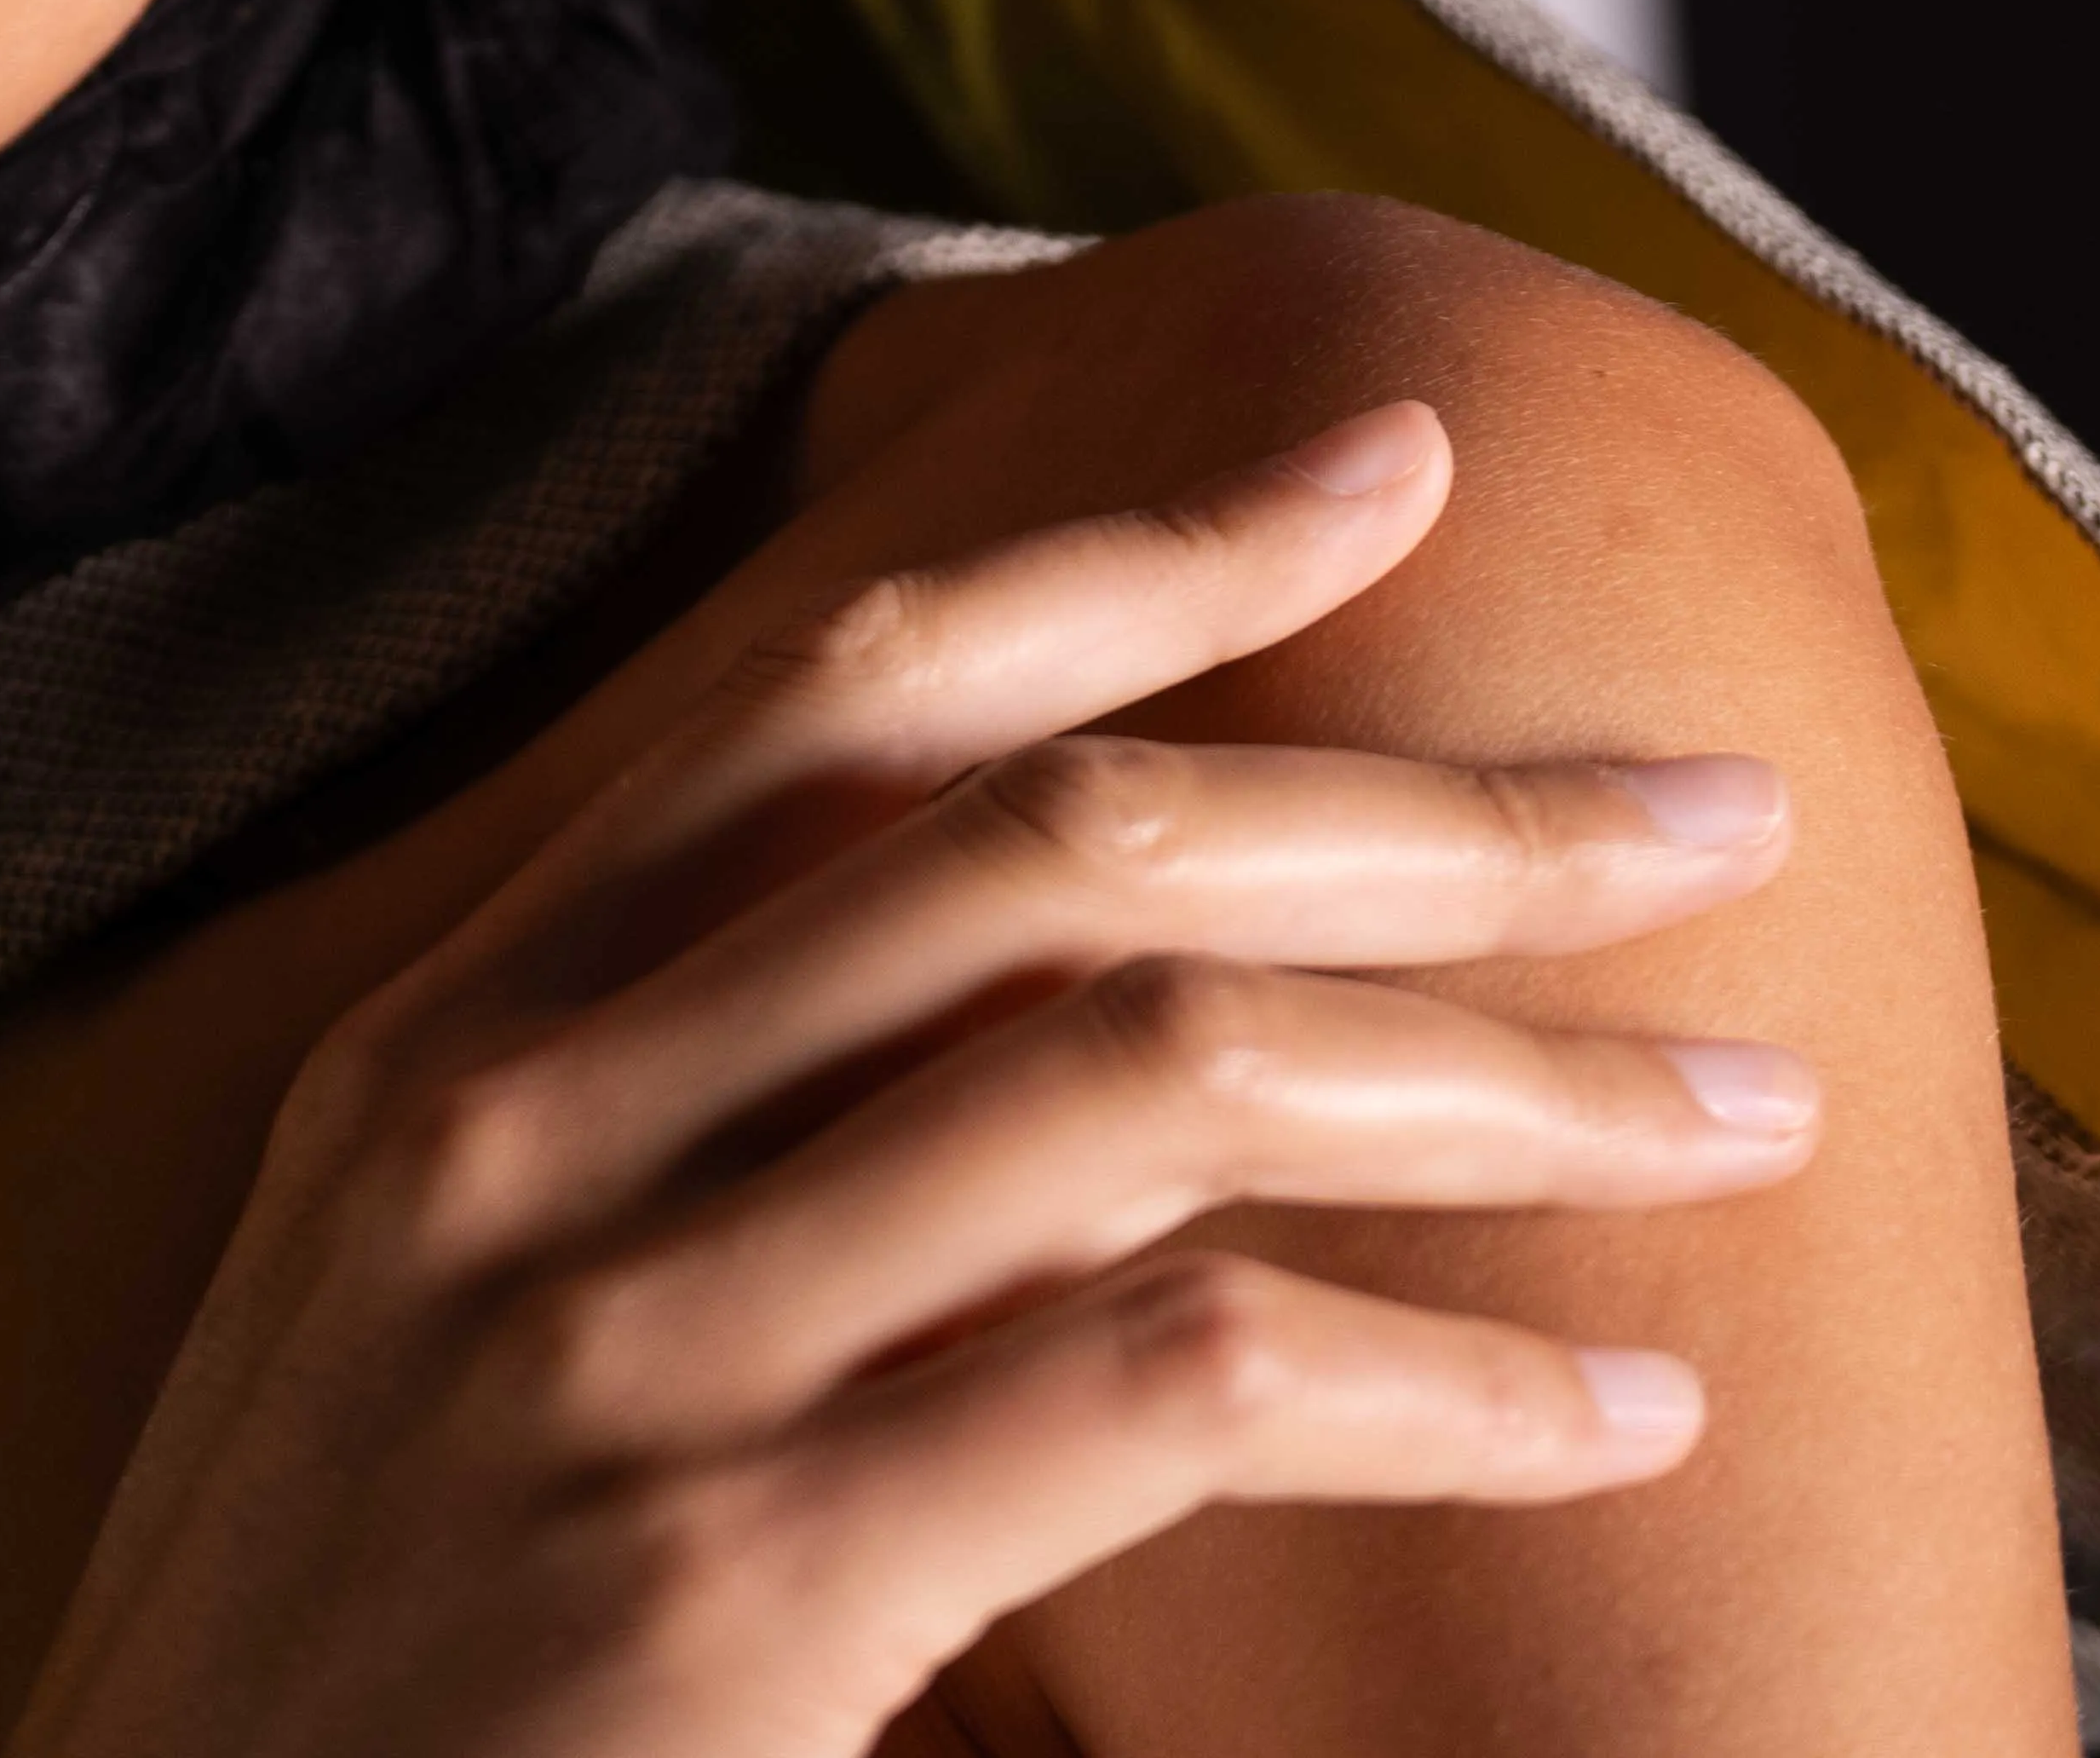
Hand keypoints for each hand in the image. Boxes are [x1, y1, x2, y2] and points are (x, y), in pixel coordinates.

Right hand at [7, 405, 1814, 1757]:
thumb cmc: (357, 1684)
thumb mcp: (427, 1329)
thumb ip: (670, 1138)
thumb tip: (1044, 1001)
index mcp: (448, 1046)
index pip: (838, 691)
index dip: (1142, 549)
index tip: (1400, 465)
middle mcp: (517, 1139)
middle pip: (1062, 847)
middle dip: (1437, 805)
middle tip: (1717, 818)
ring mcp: (621, 1356)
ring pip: (1158, 1076)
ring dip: (1515, 1083)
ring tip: (1743, 1114)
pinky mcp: (736, 1590)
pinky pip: (1183, 1382)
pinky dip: (1450, 1381)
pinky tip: (1617, 1412)